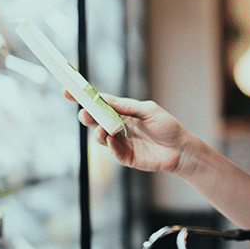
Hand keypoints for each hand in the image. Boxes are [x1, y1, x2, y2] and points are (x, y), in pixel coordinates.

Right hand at [68, 90, 190, 174]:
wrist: (181, 150)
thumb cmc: (167, 127)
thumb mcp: (147, 110)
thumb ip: (126, 106)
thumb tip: (104, 99)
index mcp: (124, 112)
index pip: (101, 104)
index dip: (84, 98)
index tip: (68, 91)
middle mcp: (120, 127)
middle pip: (96, 121)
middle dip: (87, 117)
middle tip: (84, 114)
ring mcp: (122, 142)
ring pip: (101, 137)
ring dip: (99, 132)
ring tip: (103, 129)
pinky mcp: (126, 157)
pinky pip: (113, 151)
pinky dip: (110, 144)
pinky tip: (112, 138)